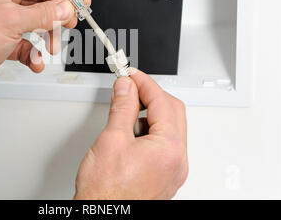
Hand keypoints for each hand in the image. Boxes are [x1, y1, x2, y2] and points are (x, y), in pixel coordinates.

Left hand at [0, 0, 89, 112]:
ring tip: (50, 48)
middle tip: (70, 23)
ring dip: (46, 39)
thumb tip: (65, 7)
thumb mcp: (15, 22)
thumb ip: (45, 14)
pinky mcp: (2, 44)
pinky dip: (33, 55)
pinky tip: (34, 62)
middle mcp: (1, 3)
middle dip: (56, 19)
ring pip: (36, 27)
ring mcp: (2, 24)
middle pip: (41, 6)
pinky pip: (27, 46)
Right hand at [74, 69, 187, 199]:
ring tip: (126, 112)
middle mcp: (177, 160)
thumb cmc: (107, 192)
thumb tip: (126, 87)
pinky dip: (150, 132)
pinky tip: (131, 133)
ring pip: (169, 128)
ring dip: (151, 114)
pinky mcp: (164, 176)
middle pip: (173, 112)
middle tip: (130, 87)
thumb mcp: (111, 140)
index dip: (145, 83)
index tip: (131, 75)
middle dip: (151, 96)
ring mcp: (172, 170)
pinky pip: (164, 145)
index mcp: (169, 148)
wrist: (103, 217)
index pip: (162, 102)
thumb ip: (122, 108)